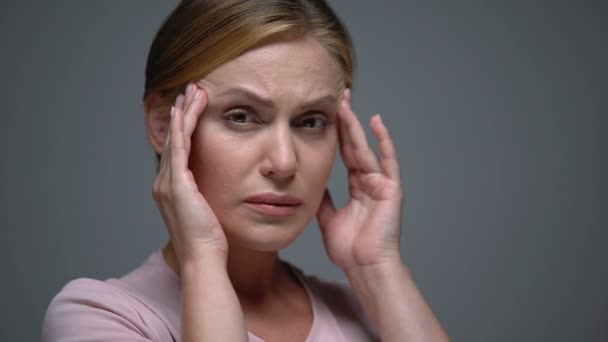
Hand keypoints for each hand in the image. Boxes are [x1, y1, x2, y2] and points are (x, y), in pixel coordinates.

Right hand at [152, 83, 227, 263]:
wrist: (203, 259)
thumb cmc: (211, 242)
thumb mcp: (208, 213)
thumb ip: (209, 197)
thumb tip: (223, 189)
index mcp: (171, 190)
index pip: (178, 150)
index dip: (184, 127)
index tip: (193, 107)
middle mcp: (164, 184)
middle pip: (173, 139)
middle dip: (181, 113)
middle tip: (190, 90)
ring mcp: (168, 184)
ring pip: (175, 138)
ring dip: (183, 113)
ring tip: (192, 91)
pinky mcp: (177, 184)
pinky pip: (178, 148)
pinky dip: (180, 127)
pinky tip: (184, 109)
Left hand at [317, 89, 403, 272]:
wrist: (364, 266)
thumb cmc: (350, 248)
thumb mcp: (329, 218)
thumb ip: (323, 198)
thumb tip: (312, 182)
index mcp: (357, 187)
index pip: (345, 153)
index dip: (337, 133)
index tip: (328, 113)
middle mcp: (370, 181)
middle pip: (354, 145)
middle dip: (346, 121)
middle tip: (337, 97)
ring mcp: (381, 184)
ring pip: (365, 149)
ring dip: (355, 126)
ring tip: (345, 103)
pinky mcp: (391, 189)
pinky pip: (388, 161)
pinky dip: (384, 142)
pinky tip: (376, 122)